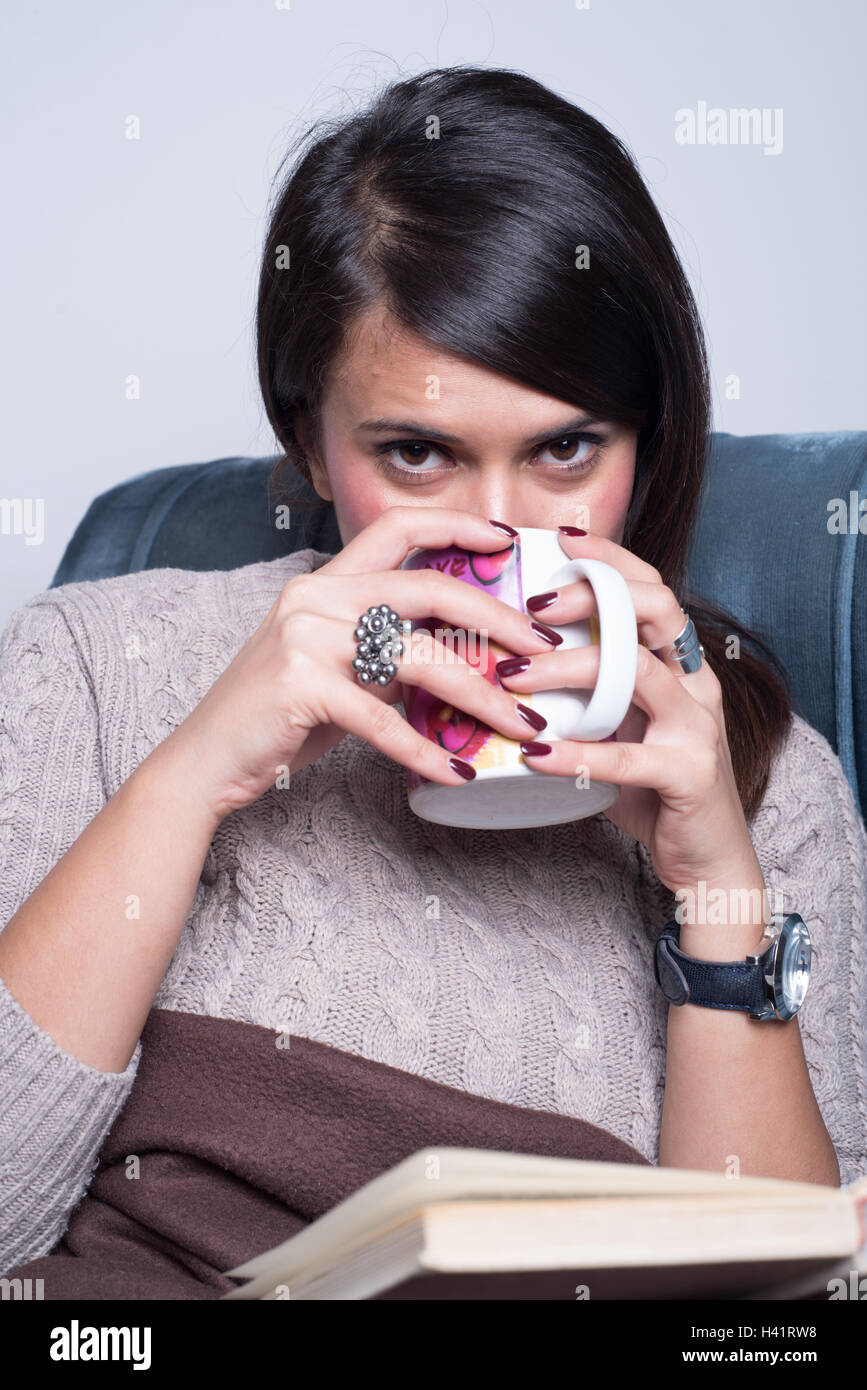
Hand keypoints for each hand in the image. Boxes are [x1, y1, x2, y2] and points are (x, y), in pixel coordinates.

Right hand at [167, 506, 565, 822]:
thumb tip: (460, 660)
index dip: (457, 524)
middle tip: (542, 648)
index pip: (397, 526)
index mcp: (325, 583)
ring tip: (523, 727)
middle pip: (426, 586)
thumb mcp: (334, 667)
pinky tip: (456, 773)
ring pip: (419, 655)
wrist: (205, 760)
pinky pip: (384, 720)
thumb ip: (384, 651)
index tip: (508, 538)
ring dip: (481, 696)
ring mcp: (306, 638)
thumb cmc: (277, 716)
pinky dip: (426, 752)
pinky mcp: (301, 686)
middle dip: (496, 615)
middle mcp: (315, 597)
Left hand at [496, 528, 764, 903]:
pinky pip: (628, 758)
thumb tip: (503, 669)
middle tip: (531, 607)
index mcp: (679, 664)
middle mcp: (695, 684)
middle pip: (655, 610)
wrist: (708, 862)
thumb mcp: (618, 730)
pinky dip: (577, 754)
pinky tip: (534, 754)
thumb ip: (582, 697)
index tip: (559, 539)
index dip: (610, 558)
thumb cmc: (652, 791)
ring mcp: (698, 727)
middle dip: (592, 596)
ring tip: (514, 677)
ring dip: (571, 669)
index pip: (651, 589)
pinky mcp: (690, 774)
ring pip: (638, 673)